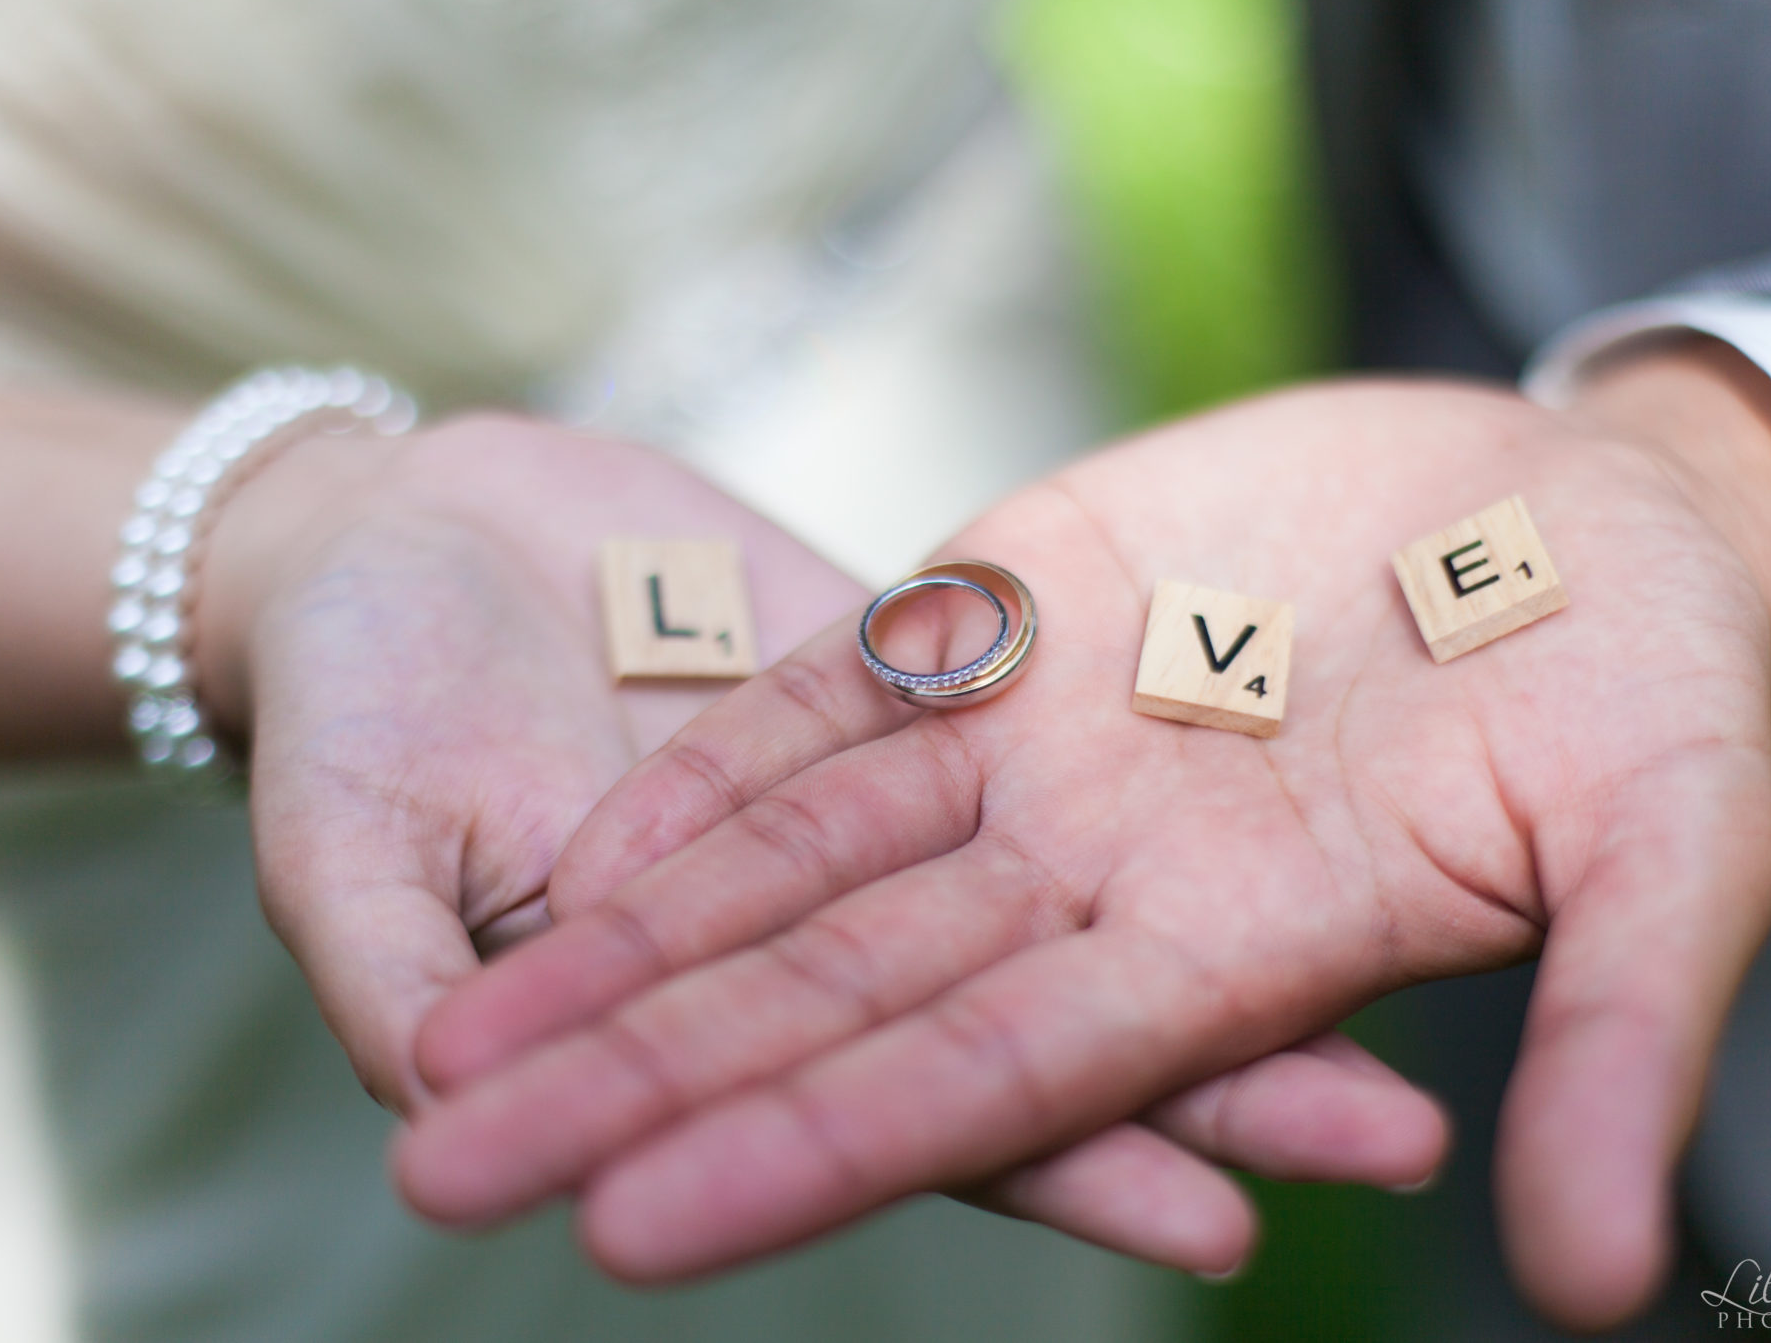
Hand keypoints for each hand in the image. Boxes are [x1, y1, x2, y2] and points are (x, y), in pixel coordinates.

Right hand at [207, 412, 1448, 1266]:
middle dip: (1227, 1076)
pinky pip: (1059, 693)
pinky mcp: (915, 650)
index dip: (1074, 1170)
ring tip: (1429, 941)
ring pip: (1097, 858)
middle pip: (1070, 1006)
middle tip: (1405, 1132)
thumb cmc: (342, 716)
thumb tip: (438, 1122)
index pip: (939, 1109)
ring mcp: (901, 781)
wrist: (384, 543)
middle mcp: (855, 913)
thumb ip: (410, 989)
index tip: (1223, 1227)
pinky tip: (1295, 728)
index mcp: (743, 1004)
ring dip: (1241, 910)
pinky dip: (1160, 714)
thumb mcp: (352, 868)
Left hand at [396, 366, 1770, 1325]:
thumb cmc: (1664, 686)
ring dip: (626, 944)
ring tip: (451, 1035)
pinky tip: (580, 839)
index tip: (630, 1230)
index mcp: (1230, 949)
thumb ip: (1618, 1052)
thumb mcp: (1675, 851)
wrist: (1597, 515)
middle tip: (440, 1170)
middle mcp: (1100, 870)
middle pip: (833, 996)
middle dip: (642, 1082)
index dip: (812, 1150)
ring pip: (795, 864)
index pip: (987, 1083)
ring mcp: (1043, 740)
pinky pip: (837, 699)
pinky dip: (715, 767)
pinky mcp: (1019, 608)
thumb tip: (1596, 1291)